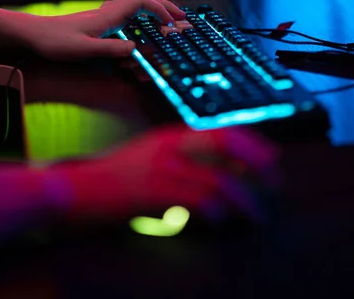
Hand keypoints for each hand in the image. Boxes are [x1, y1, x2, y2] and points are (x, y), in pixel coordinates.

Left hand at [25, 0, 185, 60]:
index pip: (140, 2)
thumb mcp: (83, 50)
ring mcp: (103, 15)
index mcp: (107, 16)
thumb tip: (137, 49)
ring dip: (153, 8)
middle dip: (163, 5)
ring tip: (169, 19)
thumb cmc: (55, 42)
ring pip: (134, 3)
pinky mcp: (98, 21)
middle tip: (182, 16)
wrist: (33, 34)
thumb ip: (110, 49)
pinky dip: (142, 13)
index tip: (172, 22)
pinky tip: (143, 24)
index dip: (159, 9)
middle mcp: (108, 12)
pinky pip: (127, 11)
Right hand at [54, 124, 280, 224]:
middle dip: (257, 164)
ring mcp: (162, 168)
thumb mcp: (154, 155)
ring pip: (217, 180)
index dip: (252, 144)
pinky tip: (218, 222)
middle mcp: (172, 146)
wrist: (79, 187)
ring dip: (243, 200)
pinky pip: (196, 203)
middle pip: (226, 146)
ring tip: (255, 215)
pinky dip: (215, 214)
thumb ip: (185, 157)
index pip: (223, 131)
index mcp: (174, 135)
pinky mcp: (153, 193)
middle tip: (274, 184)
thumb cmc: (119, 175)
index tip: (273, 159)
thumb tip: (226, 170)